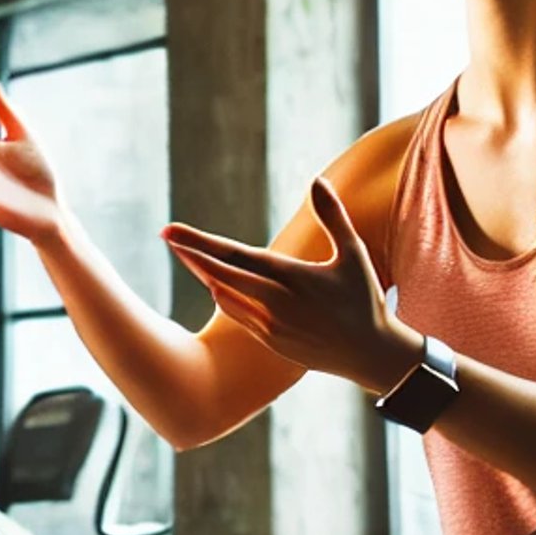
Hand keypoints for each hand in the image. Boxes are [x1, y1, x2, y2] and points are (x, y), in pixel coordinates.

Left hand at [165, 176, 420, 390]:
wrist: (369, 354)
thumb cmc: (364, 299)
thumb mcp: (353, 254)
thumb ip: (333, 216)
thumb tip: (317, 180)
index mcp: (293, 278)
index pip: (236, 256)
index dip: (201, 243)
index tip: (173, 232)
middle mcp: (275, 303)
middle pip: (221, 275)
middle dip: (191, 254)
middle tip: (166, 235)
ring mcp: (269, 326)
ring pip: (225, 295)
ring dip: (205, 274)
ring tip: (185, 253)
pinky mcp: (269, 342)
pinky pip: (237, 315)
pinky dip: (224, 296)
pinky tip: (215, 282)